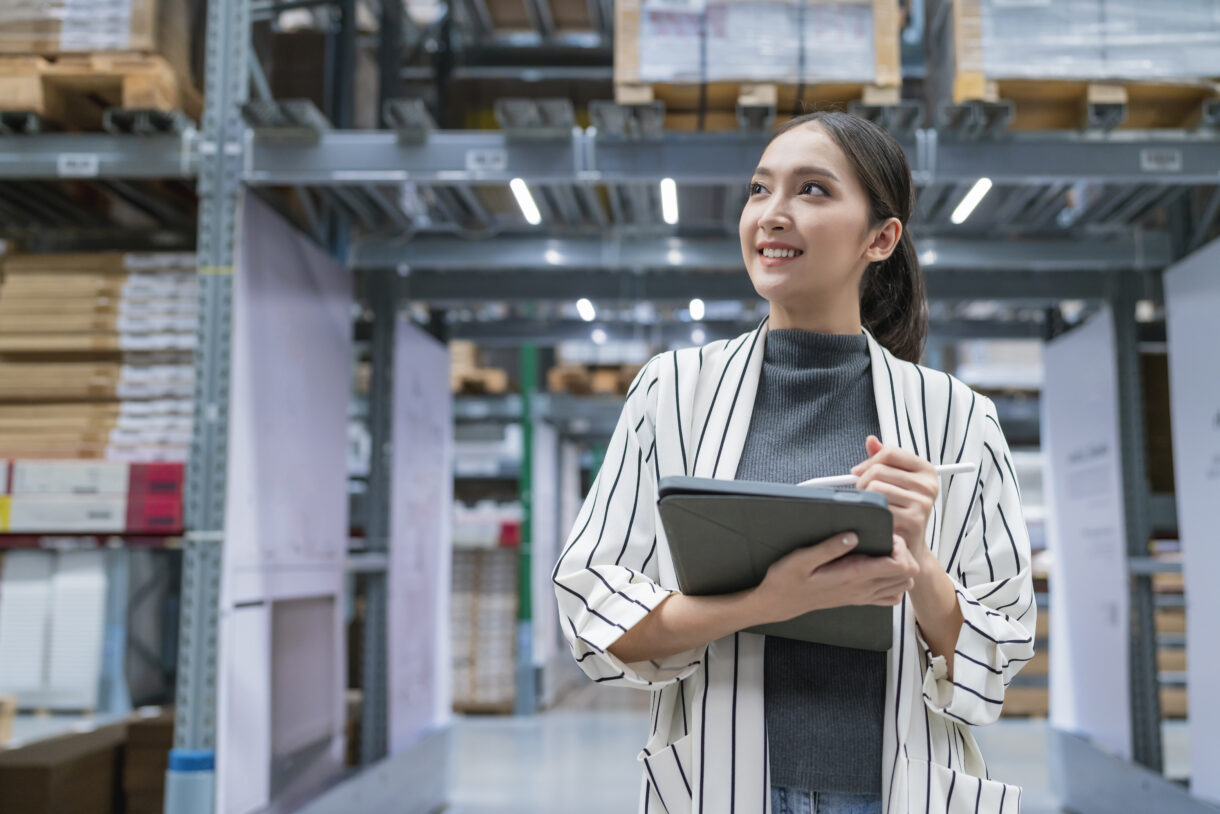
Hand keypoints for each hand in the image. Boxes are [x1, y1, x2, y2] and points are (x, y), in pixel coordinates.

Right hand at [751, 532, 919, 624]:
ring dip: (900, 566)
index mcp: (854, 576)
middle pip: (908, 575)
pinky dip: (893, 582)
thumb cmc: (788, 580)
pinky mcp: (859, 599)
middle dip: (904, 554)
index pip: (899, 565)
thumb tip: (853, 535)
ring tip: (883, 552)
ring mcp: (863, 596)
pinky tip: (878, 569)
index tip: (883, 535)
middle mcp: (863, 589)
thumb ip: (829, 547)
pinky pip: (890, 596)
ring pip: (903, 586)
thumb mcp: (802, 558)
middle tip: (885, 540)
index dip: (899, 546)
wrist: (779, 603)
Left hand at [851, 435, 938, 556]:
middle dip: (862, 482)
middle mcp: (928, 485)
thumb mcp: (896, 481)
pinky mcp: (913, 521)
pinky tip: (876, 519)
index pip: (890, 453)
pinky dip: (870, 513)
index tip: (859, 472)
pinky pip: (877, 508)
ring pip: (874, 488)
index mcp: (926, 470)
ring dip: (865, 499)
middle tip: (864, 494)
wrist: (910, 546)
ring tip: (871, 507)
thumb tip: (871, 440)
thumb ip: (884, 460)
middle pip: (878, 470)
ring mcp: (922, 503)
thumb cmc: (901, 510)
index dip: (869, 461)